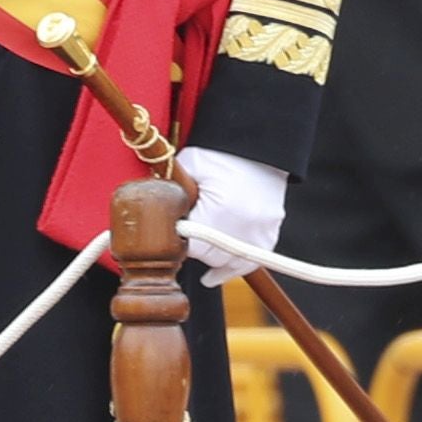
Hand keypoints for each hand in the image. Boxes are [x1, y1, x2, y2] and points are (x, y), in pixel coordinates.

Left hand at [176, 145, 286, 287]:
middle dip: (196, 249)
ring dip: (216, 262)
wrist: (260, 147)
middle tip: (187, 237)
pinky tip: (219, 274)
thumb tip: (151, 214)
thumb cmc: (221, 155)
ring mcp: (259, 233)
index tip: (173, 235)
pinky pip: (250, 261)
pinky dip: (235, 266)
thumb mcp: (190, 166)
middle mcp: (241, 227)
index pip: (190, 245)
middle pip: (210, 257)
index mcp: (218, 210)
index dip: (178, 242)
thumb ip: (172, 192)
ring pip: (230, 263)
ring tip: (205, 269)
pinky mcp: (269, 233)